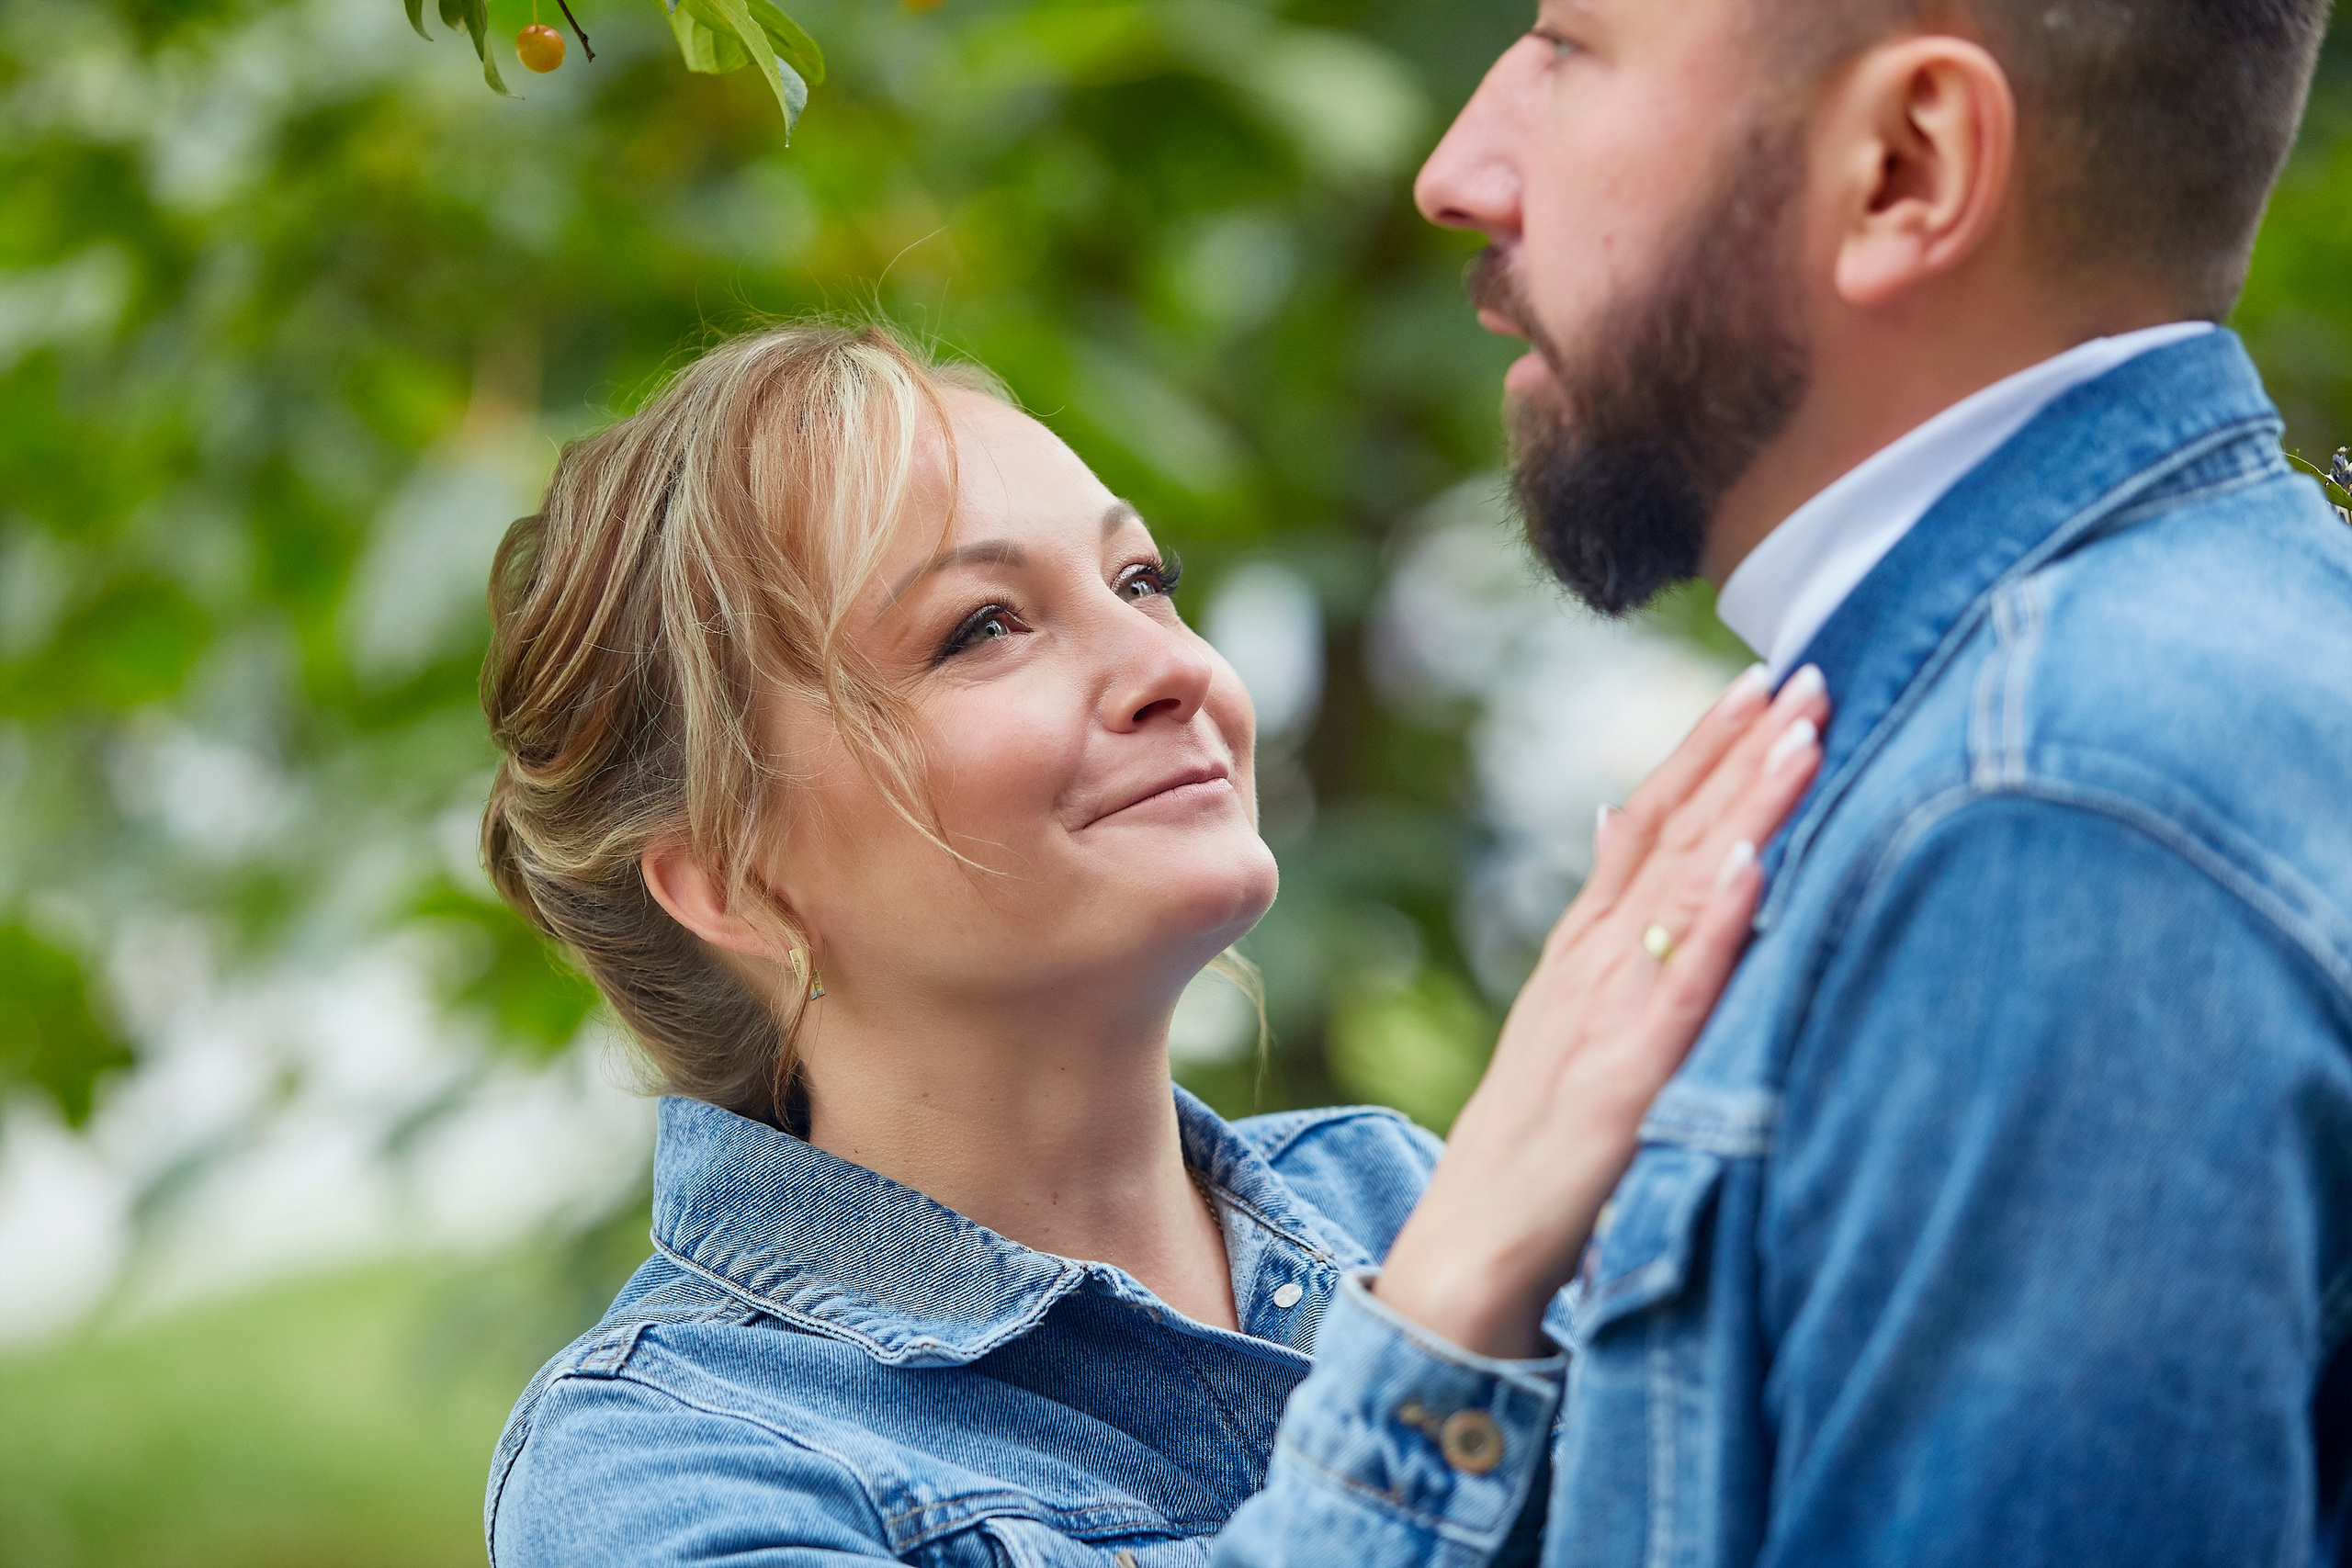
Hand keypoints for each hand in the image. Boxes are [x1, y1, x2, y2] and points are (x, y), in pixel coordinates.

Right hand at [1376, 664, 1830, 1357]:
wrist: (1469, 1253)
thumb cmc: (1532, 1141)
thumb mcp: (1564, 1012)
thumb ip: (1601, 919)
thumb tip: (1619, 816)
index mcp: (1583, 947)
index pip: (1647, 819)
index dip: (1704, 747)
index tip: (1765, 680)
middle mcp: (1591, 963)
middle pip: (1670, 832)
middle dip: (1742, 749)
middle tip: (1811, 671)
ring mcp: (1603, 1016)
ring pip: (1678, 888)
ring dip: (1741, 805)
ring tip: (1800, 733)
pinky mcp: (1623, 1082)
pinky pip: (1676, 990)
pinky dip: (1712, 922)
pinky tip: (1749, 867)